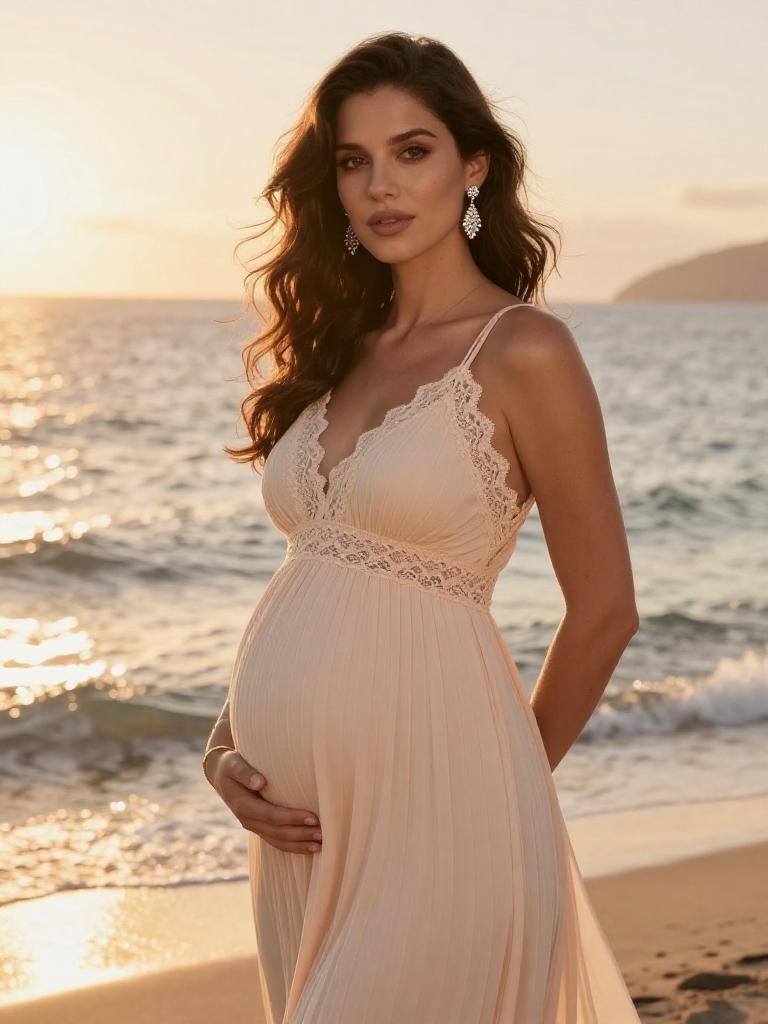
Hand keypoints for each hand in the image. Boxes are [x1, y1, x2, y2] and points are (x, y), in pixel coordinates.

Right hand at [206, 748, 322, 855]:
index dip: (292, 818)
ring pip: (278, 841)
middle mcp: (248, 820)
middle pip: (277, 832)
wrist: (221, 775)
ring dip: (299, 844)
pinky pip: (277, 841)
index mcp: (242, 805)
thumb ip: (245, 772)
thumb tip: (260, 782)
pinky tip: (309, 847)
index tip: (313, 817)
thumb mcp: (233, 764)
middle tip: (323, 833)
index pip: (271, 815)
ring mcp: (254, 826)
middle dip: (301, 834)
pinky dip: (293, 846)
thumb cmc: (231, 765)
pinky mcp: (260, 827)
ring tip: (321, 844)